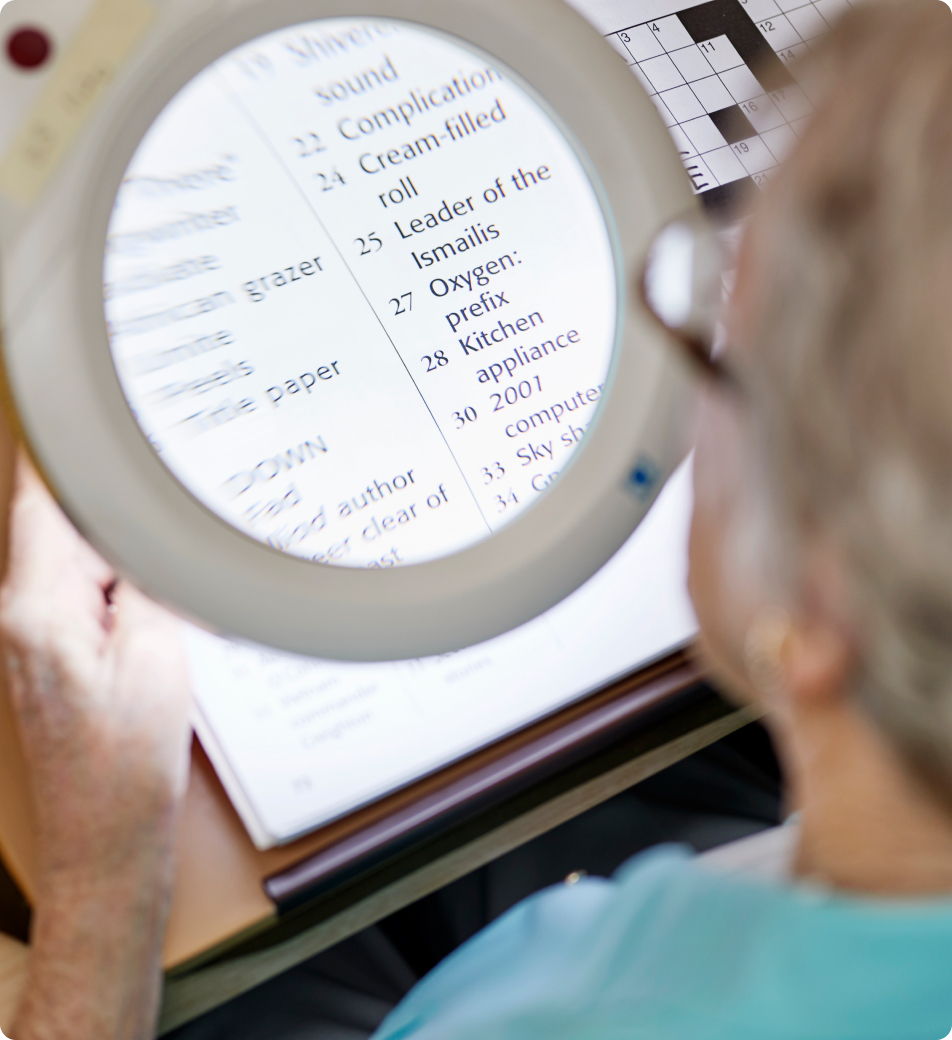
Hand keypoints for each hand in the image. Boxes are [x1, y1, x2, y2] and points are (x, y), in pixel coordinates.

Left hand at [0, 457, 191, 1039]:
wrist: (105, 838)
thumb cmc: (127, 763)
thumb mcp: (158, 655)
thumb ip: (146, 580)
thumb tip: (145, 535)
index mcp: (37, 611)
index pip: (41, 505)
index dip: (61, 453)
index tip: (74, 411)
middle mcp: (19, 620)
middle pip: (58, 529)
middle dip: (109, 507)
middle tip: (160, 492)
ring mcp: (29, 642)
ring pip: (71, 563)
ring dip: (115, 552)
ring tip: (163, 565)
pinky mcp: (47, 659)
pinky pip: (78, 598)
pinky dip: (112, 587)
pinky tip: (150, 602)